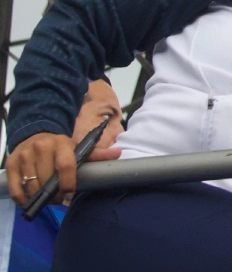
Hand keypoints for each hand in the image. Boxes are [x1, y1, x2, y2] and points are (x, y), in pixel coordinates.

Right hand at [5, 132, 120, 205]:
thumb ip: (96, 154)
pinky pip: (16, 188)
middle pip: (48, 180)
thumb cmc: (60, 147)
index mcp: (61, 143)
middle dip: (54, 195)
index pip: (66, 166)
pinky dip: (23, 199)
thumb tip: (118, 154)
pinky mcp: (11, 164)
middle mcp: (41, 147)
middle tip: (59, 199)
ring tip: (47, 199)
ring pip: (32, 186)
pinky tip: (30, 199)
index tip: (70, 193)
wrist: (35, 134)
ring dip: (40, 198)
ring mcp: (24, 155)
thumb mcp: (77, 148)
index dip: (68, 183)